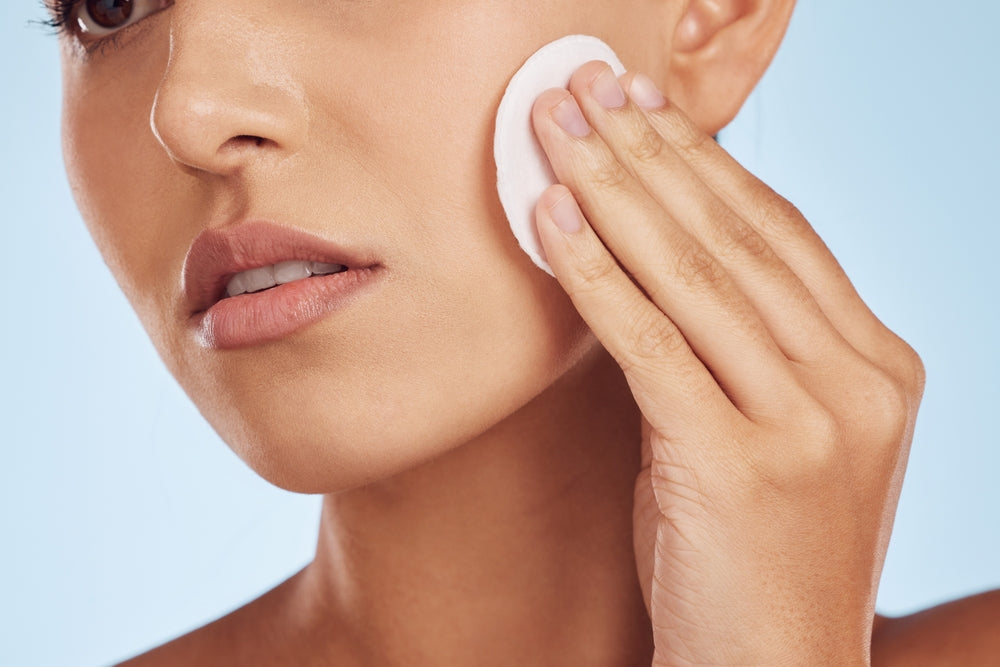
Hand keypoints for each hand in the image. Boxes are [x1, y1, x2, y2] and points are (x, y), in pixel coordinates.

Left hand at [530, 62, 924, 664]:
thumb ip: (736, 347)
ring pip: (694, 274)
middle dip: (648, 151)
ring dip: (612, 190)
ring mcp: (809, 422)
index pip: (781, 232)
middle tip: (583, 90)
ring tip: (555, 129)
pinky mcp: (739, 462)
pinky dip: (594, 273)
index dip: (705, 160)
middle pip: (737, 236)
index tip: (644, 106)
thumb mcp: (766, 432)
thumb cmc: (754, 551)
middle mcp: (859, 382)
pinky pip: (650, 342)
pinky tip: (549, 219)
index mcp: (880, 366)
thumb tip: (651, 253)